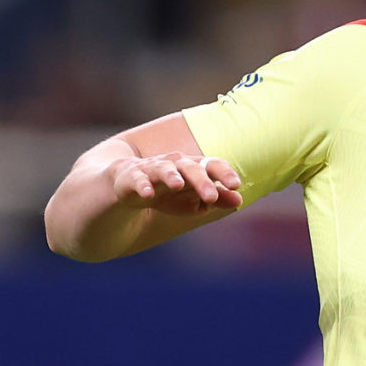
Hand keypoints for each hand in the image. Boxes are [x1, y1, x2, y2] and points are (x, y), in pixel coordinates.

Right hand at [105, 151, 241, 215]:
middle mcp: (172, 165)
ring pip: (162, 168)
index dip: (223, 172)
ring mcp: (150, 169)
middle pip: (189, 167)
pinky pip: (135, 179)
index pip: (209, 165)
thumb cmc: (164, 192)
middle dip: (200, 180)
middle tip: (211, 196)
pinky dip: (141, 185)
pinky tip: (147, 194)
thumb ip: (215, 198)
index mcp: (190, 169)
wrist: (125, 187)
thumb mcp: (191, 199)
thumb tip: (239, 200)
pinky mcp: (128, 177)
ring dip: (170, 175)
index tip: (236, 185)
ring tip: (178, 185)